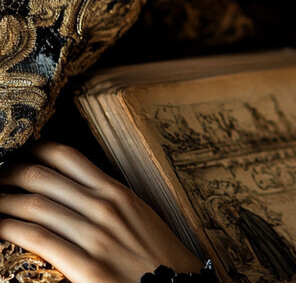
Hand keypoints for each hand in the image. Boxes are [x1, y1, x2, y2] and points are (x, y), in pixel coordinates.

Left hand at [0, 141, 203, 282]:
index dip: (37, 151)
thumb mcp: (139, 215)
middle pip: (44, 179)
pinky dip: (11, 229)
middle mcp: (104, 206)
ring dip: (4, 201)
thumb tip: (74, 190)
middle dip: (12, 174)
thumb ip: (109, 200)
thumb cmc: (157, 255)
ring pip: (36, 207)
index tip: (21, 153)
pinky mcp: (87, 266)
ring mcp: (95, 235)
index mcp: (118, 191)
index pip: (68, 157)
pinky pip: (39, 239)